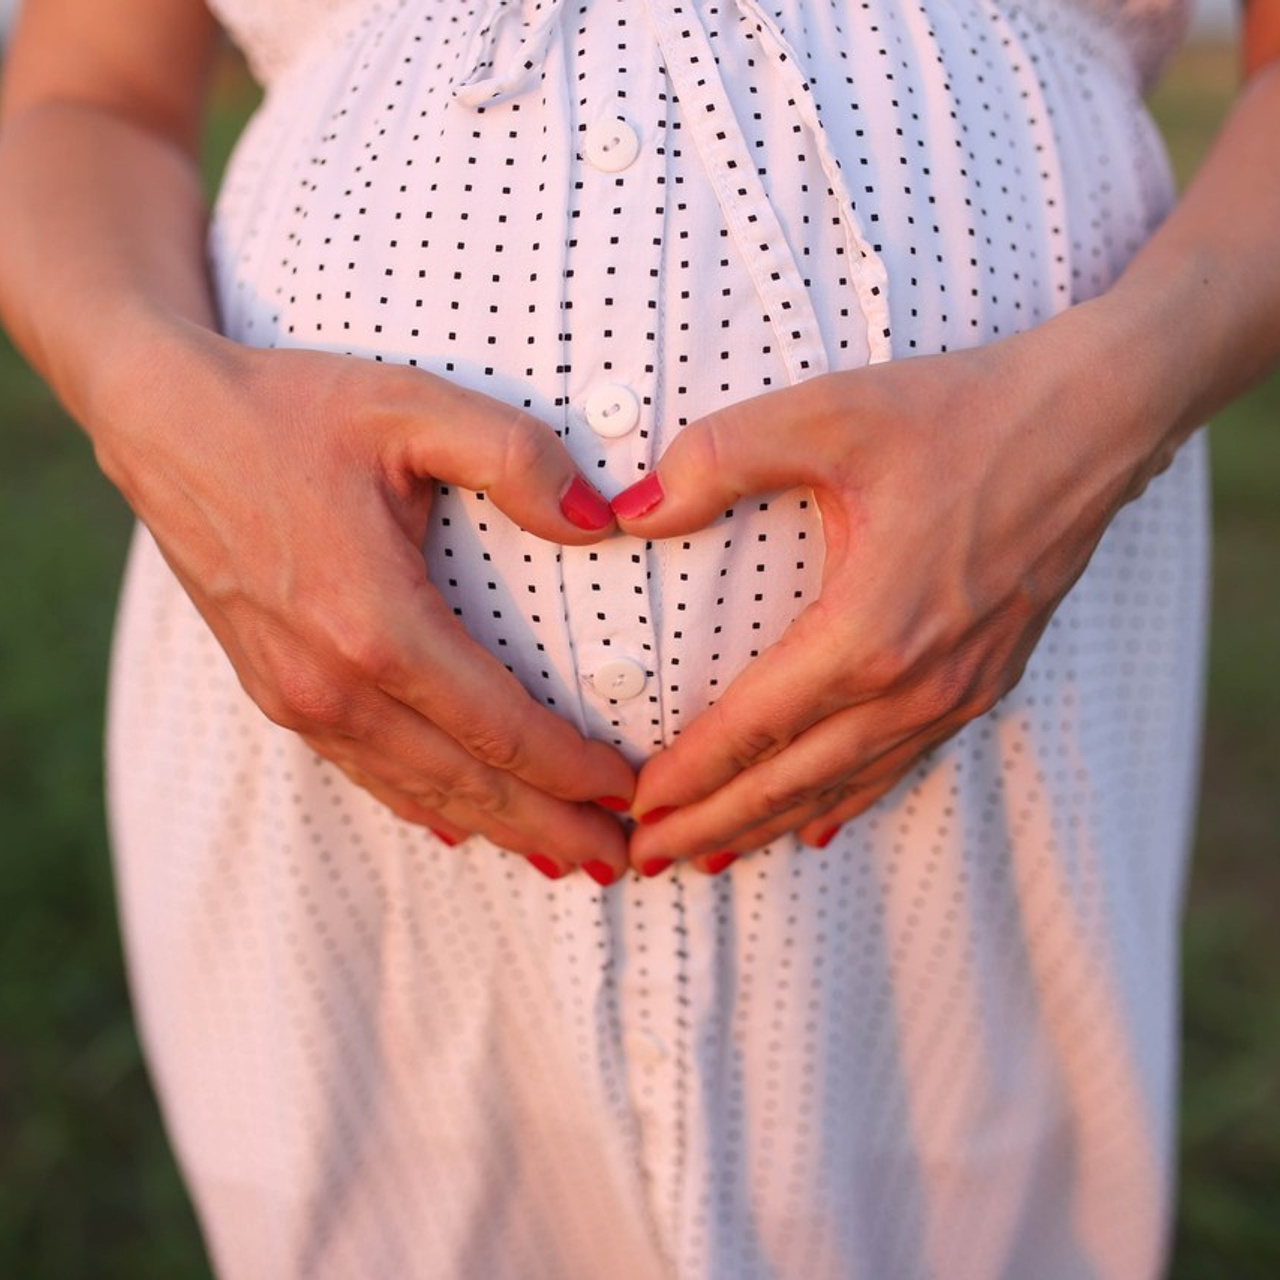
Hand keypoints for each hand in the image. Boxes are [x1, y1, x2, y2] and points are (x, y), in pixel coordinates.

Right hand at [94, 325, 634, 884]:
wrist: (164, 423)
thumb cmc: (291, 410)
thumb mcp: (414, 406)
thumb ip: (517, 459)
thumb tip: (601, 519)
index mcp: (375, 624)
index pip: (502, 730)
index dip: (573, 770)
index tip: (629, 791)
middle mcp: (332, 683)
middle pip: (468, 784)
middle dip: (551, 826)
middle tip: (620, 860)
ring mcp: (296, 697)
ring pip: (418, 791)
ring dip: (497, 829)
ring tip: (561, 859)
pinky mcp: (274, 692)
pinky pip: (365, 770)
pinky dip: (422, 805)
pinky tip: (457, 827)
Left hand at [612, 307, 1167, 874]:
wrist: (1095, 418)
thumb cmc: (961, 414)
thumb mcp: (826, 415)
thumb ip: (716, 459)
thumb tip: (632, 512)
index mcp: (867, 633)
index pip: (751, 728)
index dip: (688, 774)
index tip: (634, 810)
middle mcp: (915, 684)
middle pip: (791, 780)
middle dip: (714, 824)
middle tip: (650, 862)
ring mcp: (958, 691)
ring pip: (845, 784)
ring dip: (772, 823)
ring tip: (714, 858)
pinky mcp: (987, 680)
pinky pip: (901, 763)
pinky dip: (849, 800)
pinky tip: (820, 822)